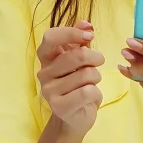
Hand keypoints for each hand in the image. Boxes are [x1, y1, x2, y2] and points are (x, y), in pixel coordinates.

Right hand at [37, 20, 104, 135]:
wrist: (73, 118)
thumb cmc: (76, 86)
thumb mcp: (78, 61)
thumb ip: (80, 41)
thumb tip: (86, 23)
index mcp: (46, 58)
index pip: (51, 37)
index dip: (71, 33)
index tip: (90, 35)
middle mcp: (44, 72)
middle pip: (76, 55)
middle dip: (95, 58)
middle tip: (98, 62)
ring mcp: (49, 90)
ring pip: (86, 74)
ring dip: (96, 78)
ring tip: (91, 84)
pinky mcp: (60, 106)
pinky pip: (88, 91)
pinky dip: (96, 93)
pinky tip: (89, 98)